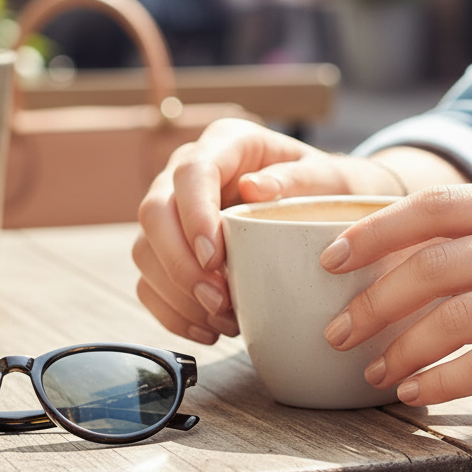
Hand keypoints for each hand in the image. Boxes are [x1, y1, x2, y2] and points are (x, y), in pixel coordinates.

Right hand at [133, 118, 398, 343]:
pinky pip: (149, 282)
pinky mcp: (169, 248)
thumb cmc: (326, 188)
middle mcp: (187, 172)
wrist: (325, 205)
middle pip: (154, 213)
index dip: (193, 215)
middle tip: (219, 299)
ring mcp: (173, 210)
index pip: (191, 172)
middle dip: (180, 263)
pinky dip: (173, 312)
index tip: (213, 256)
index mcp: (226, 143)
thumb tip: (253, 187)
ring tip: (224, 319)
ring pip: (145, 251)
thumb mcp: (326, 178)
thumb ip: (297, 178)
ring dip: (178, 293)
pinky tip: (208, 329)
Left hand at [321, 182, 471, 415]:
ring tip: (372, 372)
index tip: (328, 257)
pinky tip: (419, 395)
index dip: (374, 230)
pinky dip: (445, 382)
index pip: (438, 205)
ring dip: (402, 347)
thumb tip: (413, 262)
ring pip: (458, 315)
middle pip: (436, 260)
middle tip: (337, 329)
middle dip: (373, 296)